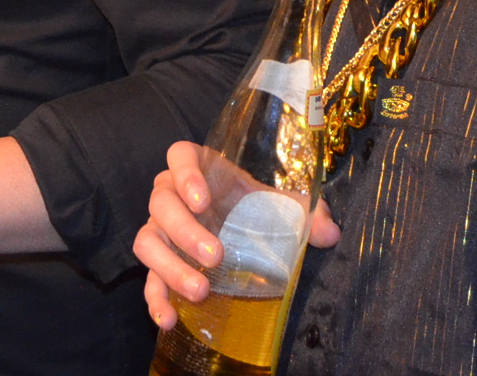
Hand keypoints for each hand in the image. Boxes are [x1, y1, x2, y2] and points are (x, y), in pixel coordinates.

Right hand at [135, 140, 337, 330]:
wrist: (242, 228)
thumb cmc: (257, 207)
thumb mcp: (283, 204)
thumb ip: (308, 214)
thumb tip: (330, 234)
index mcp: (200, 169)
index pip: (179, 156)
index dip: (185, 174)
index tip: (203, 198)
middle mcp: (171, 195)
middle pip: (161, 203)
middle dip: (185, 230)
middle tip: (217, 255)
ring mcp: (160, 229)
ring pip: (147, 241)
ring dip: (170, 265)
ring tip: (201, 290)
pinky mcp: (159, 263)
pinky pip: (147, 279)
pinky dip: (155, 299)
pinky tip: (169, 318)